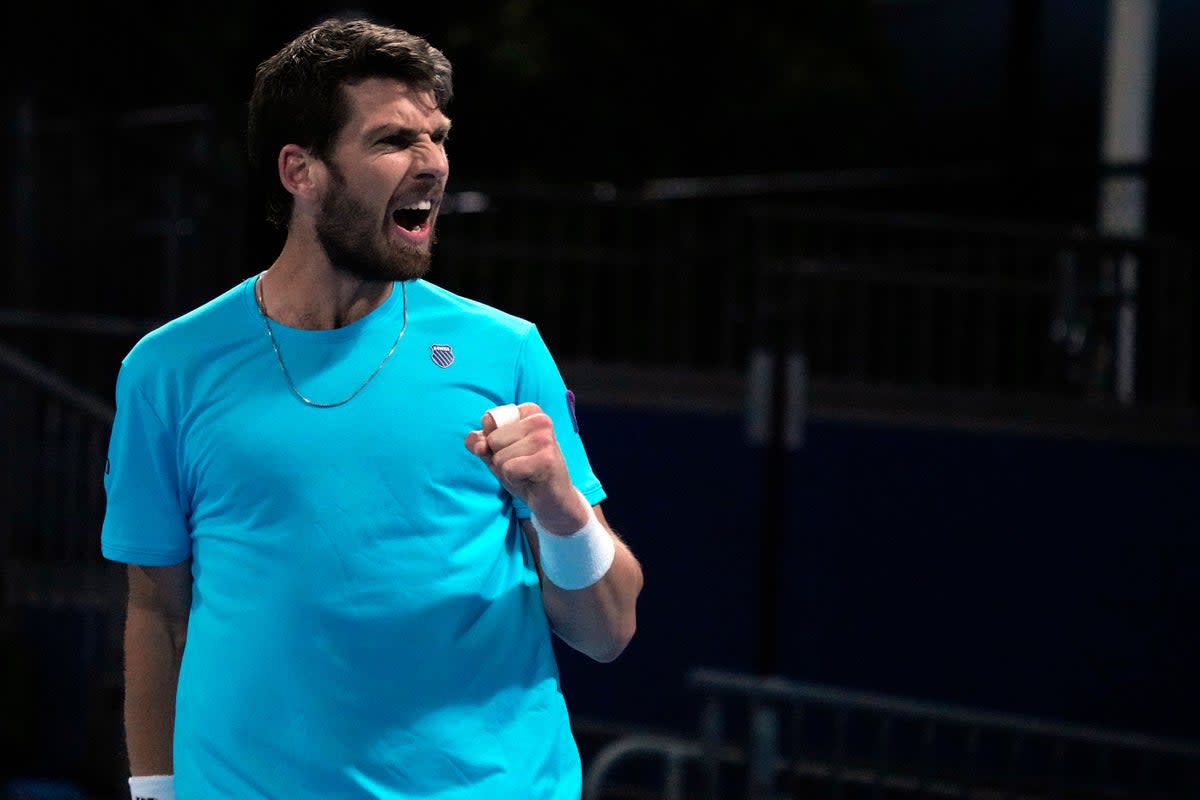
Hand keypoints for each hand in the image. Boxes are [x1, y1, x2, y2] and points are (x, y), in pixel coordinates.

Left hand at [464, 402, 589, 533]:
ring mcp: (545, 438)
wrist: (552, 499)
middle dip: (500, 458)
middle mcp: (540, 420)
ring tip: (527, 472)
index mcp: (529, 411)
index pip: (489, 420)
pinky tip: (530, 480)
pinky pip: (508, 469)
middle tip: (522, 465)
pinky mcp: (546, 459)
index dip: (493, 443)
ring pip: (500, 456)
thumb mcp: (498, 454)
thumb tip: (472, 441)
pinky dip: (514, 480)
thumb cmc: (525, 472)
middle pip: (493, 439)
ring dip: (508, 471)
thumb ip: (482, 443)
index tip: (514, 450)